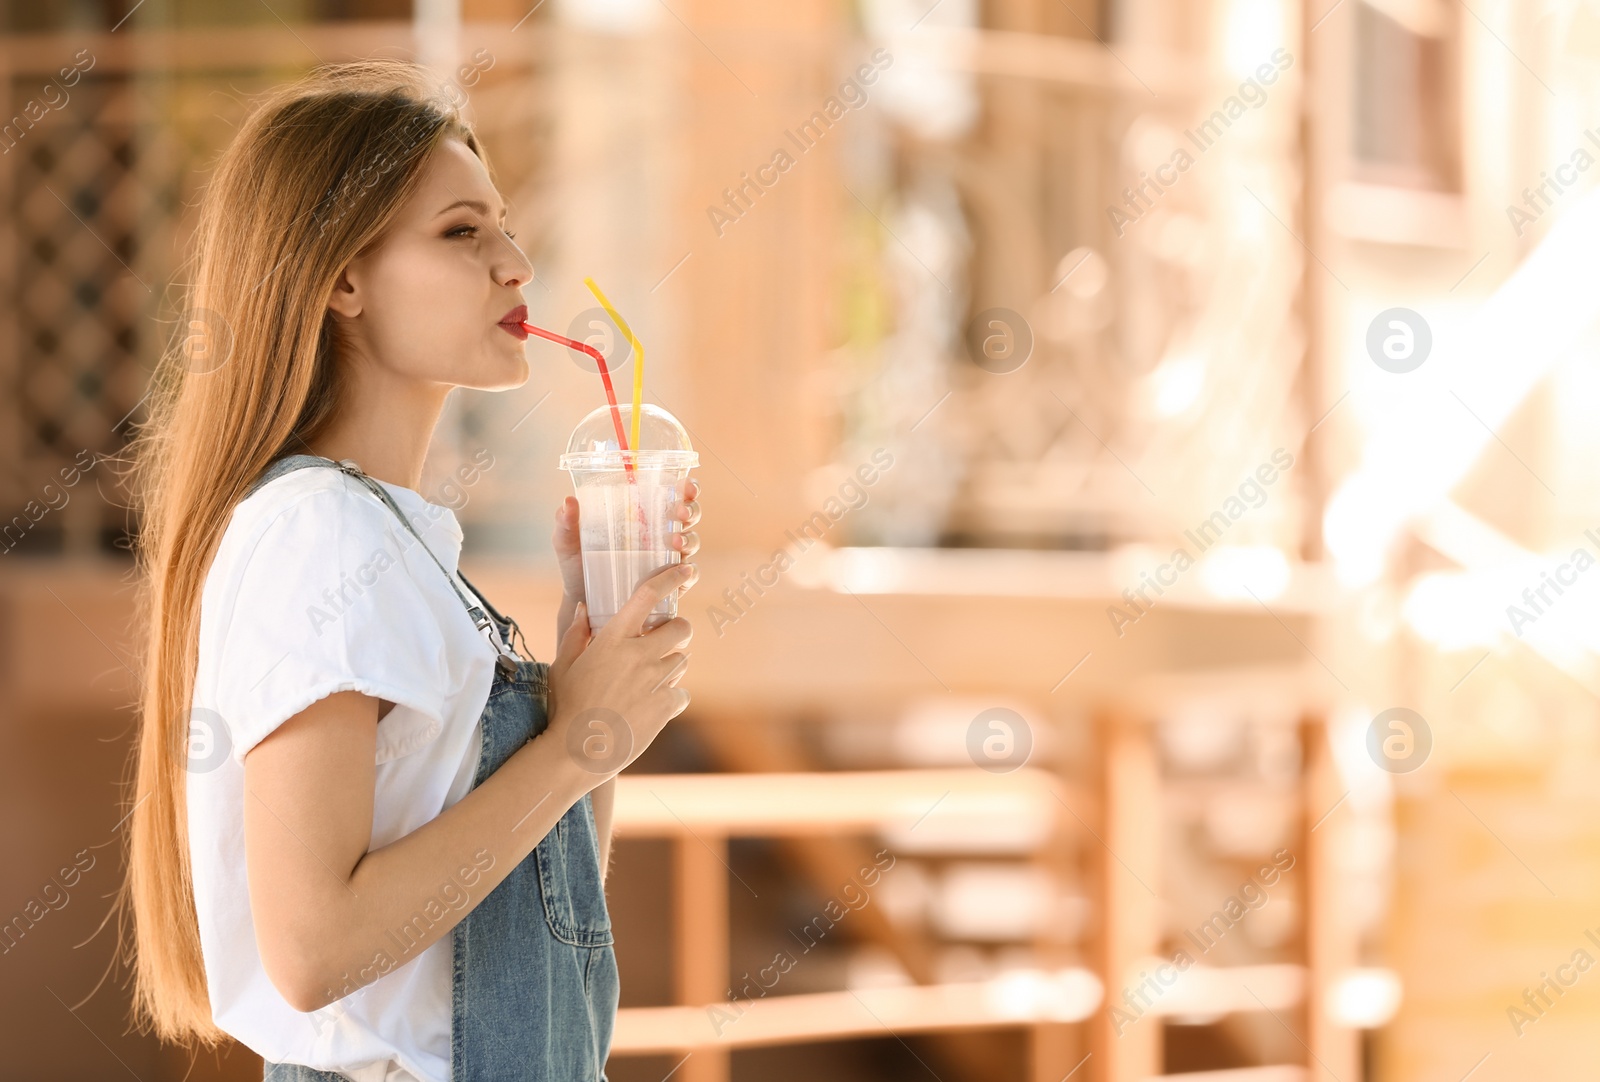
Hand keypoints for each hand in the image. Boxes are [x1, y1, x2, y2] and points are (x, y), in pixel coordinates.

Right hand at [545, 561, 697, 784]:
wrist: (577, 752)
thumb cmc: (565, 708)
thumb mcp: (562, 667)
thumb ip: (575, 635)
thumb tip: (584, 608)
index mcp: (612, 639)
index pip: (647, 596)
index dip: (671, 578)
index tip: (685, 569)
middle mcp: (638, 654)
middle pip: (681, 627)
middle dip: (676, 631)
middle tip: (661, 643)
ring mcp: (655, 680)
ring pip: (682, 660)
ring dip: (670, 666)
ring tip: (646, 683)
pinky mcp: (666, 705)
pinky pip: (681, 693)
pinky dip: (671, 698)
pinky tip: (650, 707)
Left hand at [553, 477, 700, 636]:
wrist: (580, 604)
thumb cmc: (577, 567)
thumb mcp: (568, 541)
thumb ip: (565, 522)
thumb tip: (569, 501)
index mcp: (640, 517)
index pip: (670, 495)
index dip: (685, 488)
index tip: (685, 486)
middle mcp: (658, 535)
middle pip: (689, 516)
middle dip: (691, 511)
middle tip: (679, 514)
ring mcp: (666, 560)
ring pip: (692, 543)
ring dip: (690, 539)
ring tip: (675, 542)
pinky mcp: (669, 585)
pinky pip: (688, 577)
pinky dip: (689, 573)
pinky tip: (681, 571)